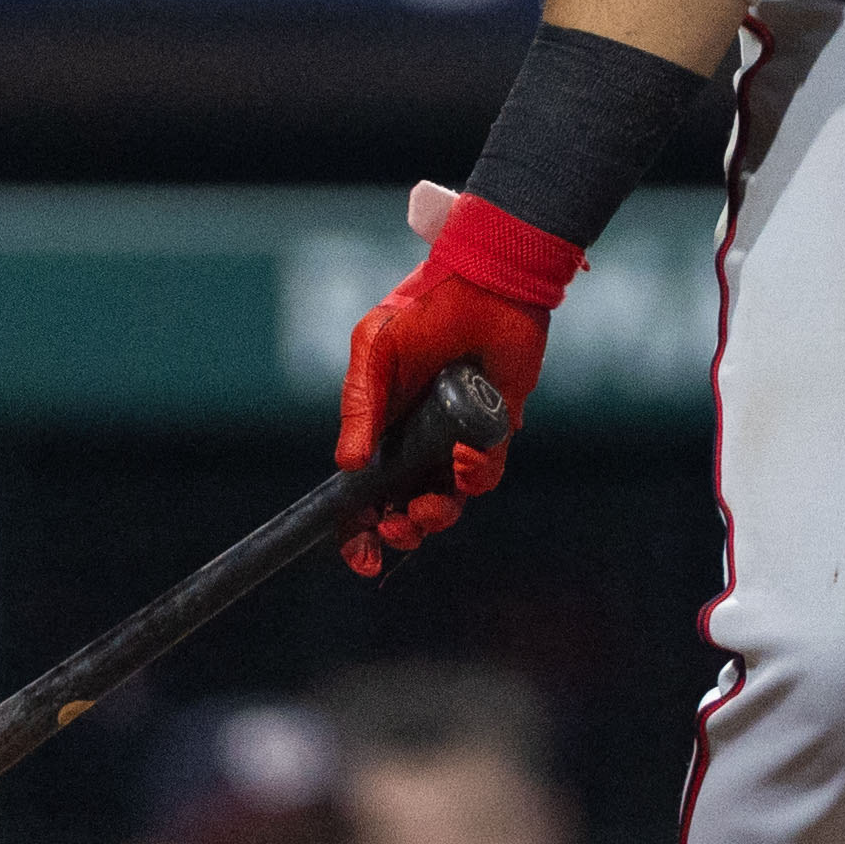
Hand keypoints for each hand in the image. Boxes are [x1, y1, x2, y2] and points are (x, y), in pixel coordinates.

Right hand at [333, 182, 561, 576]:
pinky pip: (484, 475)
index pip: (360, 494)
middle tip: (397, 527)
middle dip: (398, 531)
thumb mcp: (376, 348)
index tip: (361, 557)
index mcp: (378, 427)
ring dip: (435, 516)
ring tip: (429, 507)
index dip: (356, 532)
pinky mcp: (495, 434)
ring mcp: (455, 441)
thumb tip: (349, 466)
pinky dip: (474, 476)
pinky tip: (466, 457)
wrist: (490, 285)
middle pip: (401, 509)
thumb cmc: (425, 310)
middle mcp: (415, 441)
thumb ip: (360, 404)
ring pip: (445, 503)